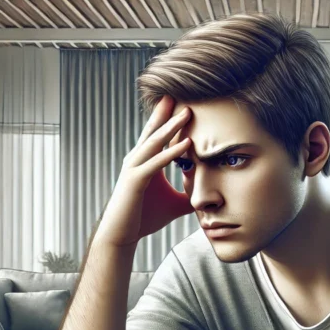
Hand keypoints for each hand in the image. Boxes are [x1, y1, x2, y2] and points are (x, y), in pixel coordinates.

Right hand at [95, 95, 195, 247]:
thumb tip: (207, 195)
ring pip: (155, 143)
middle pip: (154, 132)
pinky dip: (171, 153)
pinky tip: (186, 144)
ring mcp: (134, 169)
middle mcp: (137, 161)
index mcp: (144, 162)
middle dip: (167, 113)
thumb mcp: (174, 205)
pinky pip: (157, 163)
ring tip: (187, 112)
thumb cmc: (144, 219)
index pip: (157, 137)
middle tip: (180, 94)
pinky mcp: (136, 181)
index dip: (168, 120)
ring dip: (171, 127)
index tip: (182, 104)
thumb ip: (188, 195)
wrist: (122, 235)